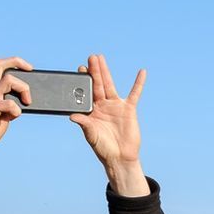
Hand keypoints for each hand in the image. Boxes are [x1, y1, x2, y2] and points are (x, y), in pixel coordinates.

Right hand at [0, 56, 33, 177]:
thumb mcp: (5, 110)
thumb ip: (12, 100)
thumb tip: (29, 97)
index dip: (13, 61)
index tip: (28, 68)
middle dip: (16, 61)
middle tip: (30, 69)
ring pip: (8, 79)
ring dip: (23, 88)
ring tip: (27, 101)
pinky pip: (10, 103)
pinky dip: (17, 110)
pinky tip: (14, 117)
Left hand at [69, 54, 149, 195]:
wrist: (120, 157)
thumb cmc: (103, 148)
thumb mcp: (91, 135)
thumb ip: (84, 124)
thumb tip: (72, 116)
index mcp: (91, 111)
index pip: (86, 92)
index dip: (84, 80)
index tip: (80, 69)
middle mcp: (102, 105)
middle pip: (97, 84)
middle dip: (94, 71)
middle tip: (91, 57)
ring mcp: (116, 106)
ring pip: (110, 85)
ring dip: (106, 72)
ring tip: (101, 58)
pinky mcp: (129, 109)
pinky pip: (135, 93)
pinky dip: (139, 83)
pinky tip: (142, 72)